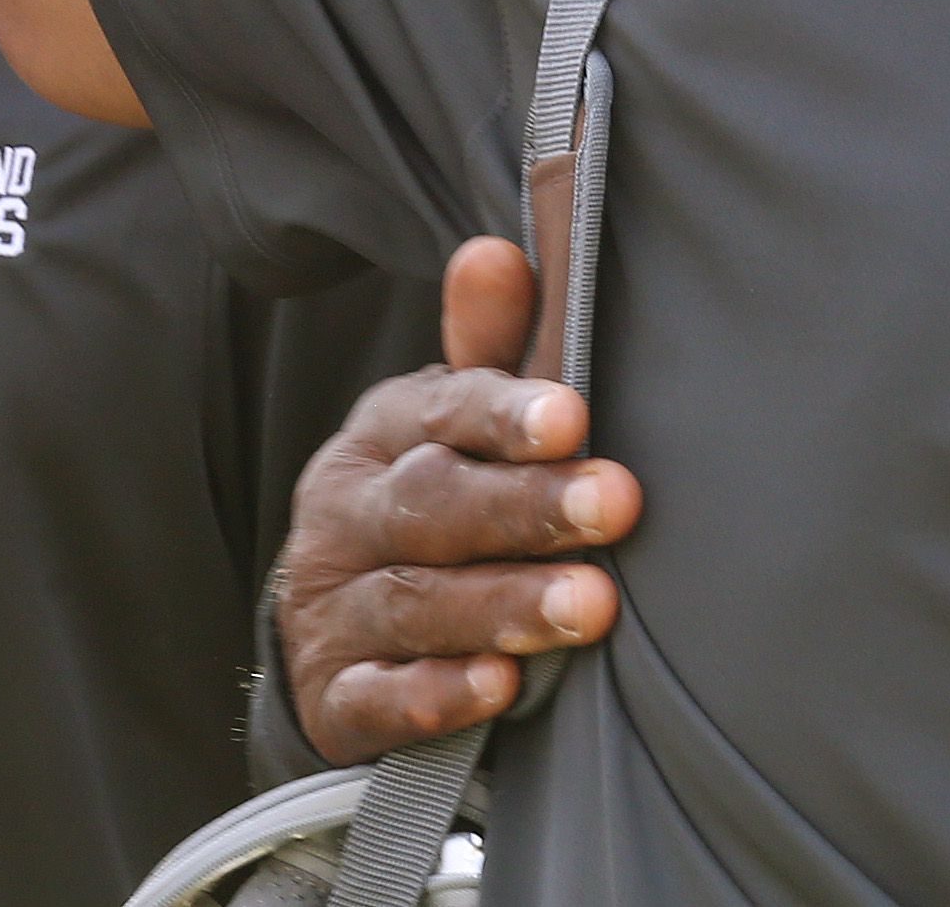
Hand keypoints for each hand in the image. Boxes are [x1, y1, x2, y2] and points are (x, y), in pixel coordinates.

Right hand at [277, 237, 646, 763]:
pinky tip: (500, 688)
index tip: (573, 418)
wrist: (343, 626)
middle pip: (435, 505)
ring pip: (416, 602)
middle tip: (616, 505)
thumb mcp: (460, 416)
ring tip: (590, 607)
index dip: (506, 413)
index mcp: (384, 432)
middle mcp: (346, 513)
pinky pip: (378, 699)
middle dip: (527, 507)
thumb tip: (498, 251)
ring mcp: (333, 607)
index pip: (443, 413)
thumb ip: (494, 343)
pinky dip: (437, 694)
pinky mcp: (333, 696)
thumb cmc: (440, 490)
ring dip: (505, 604)